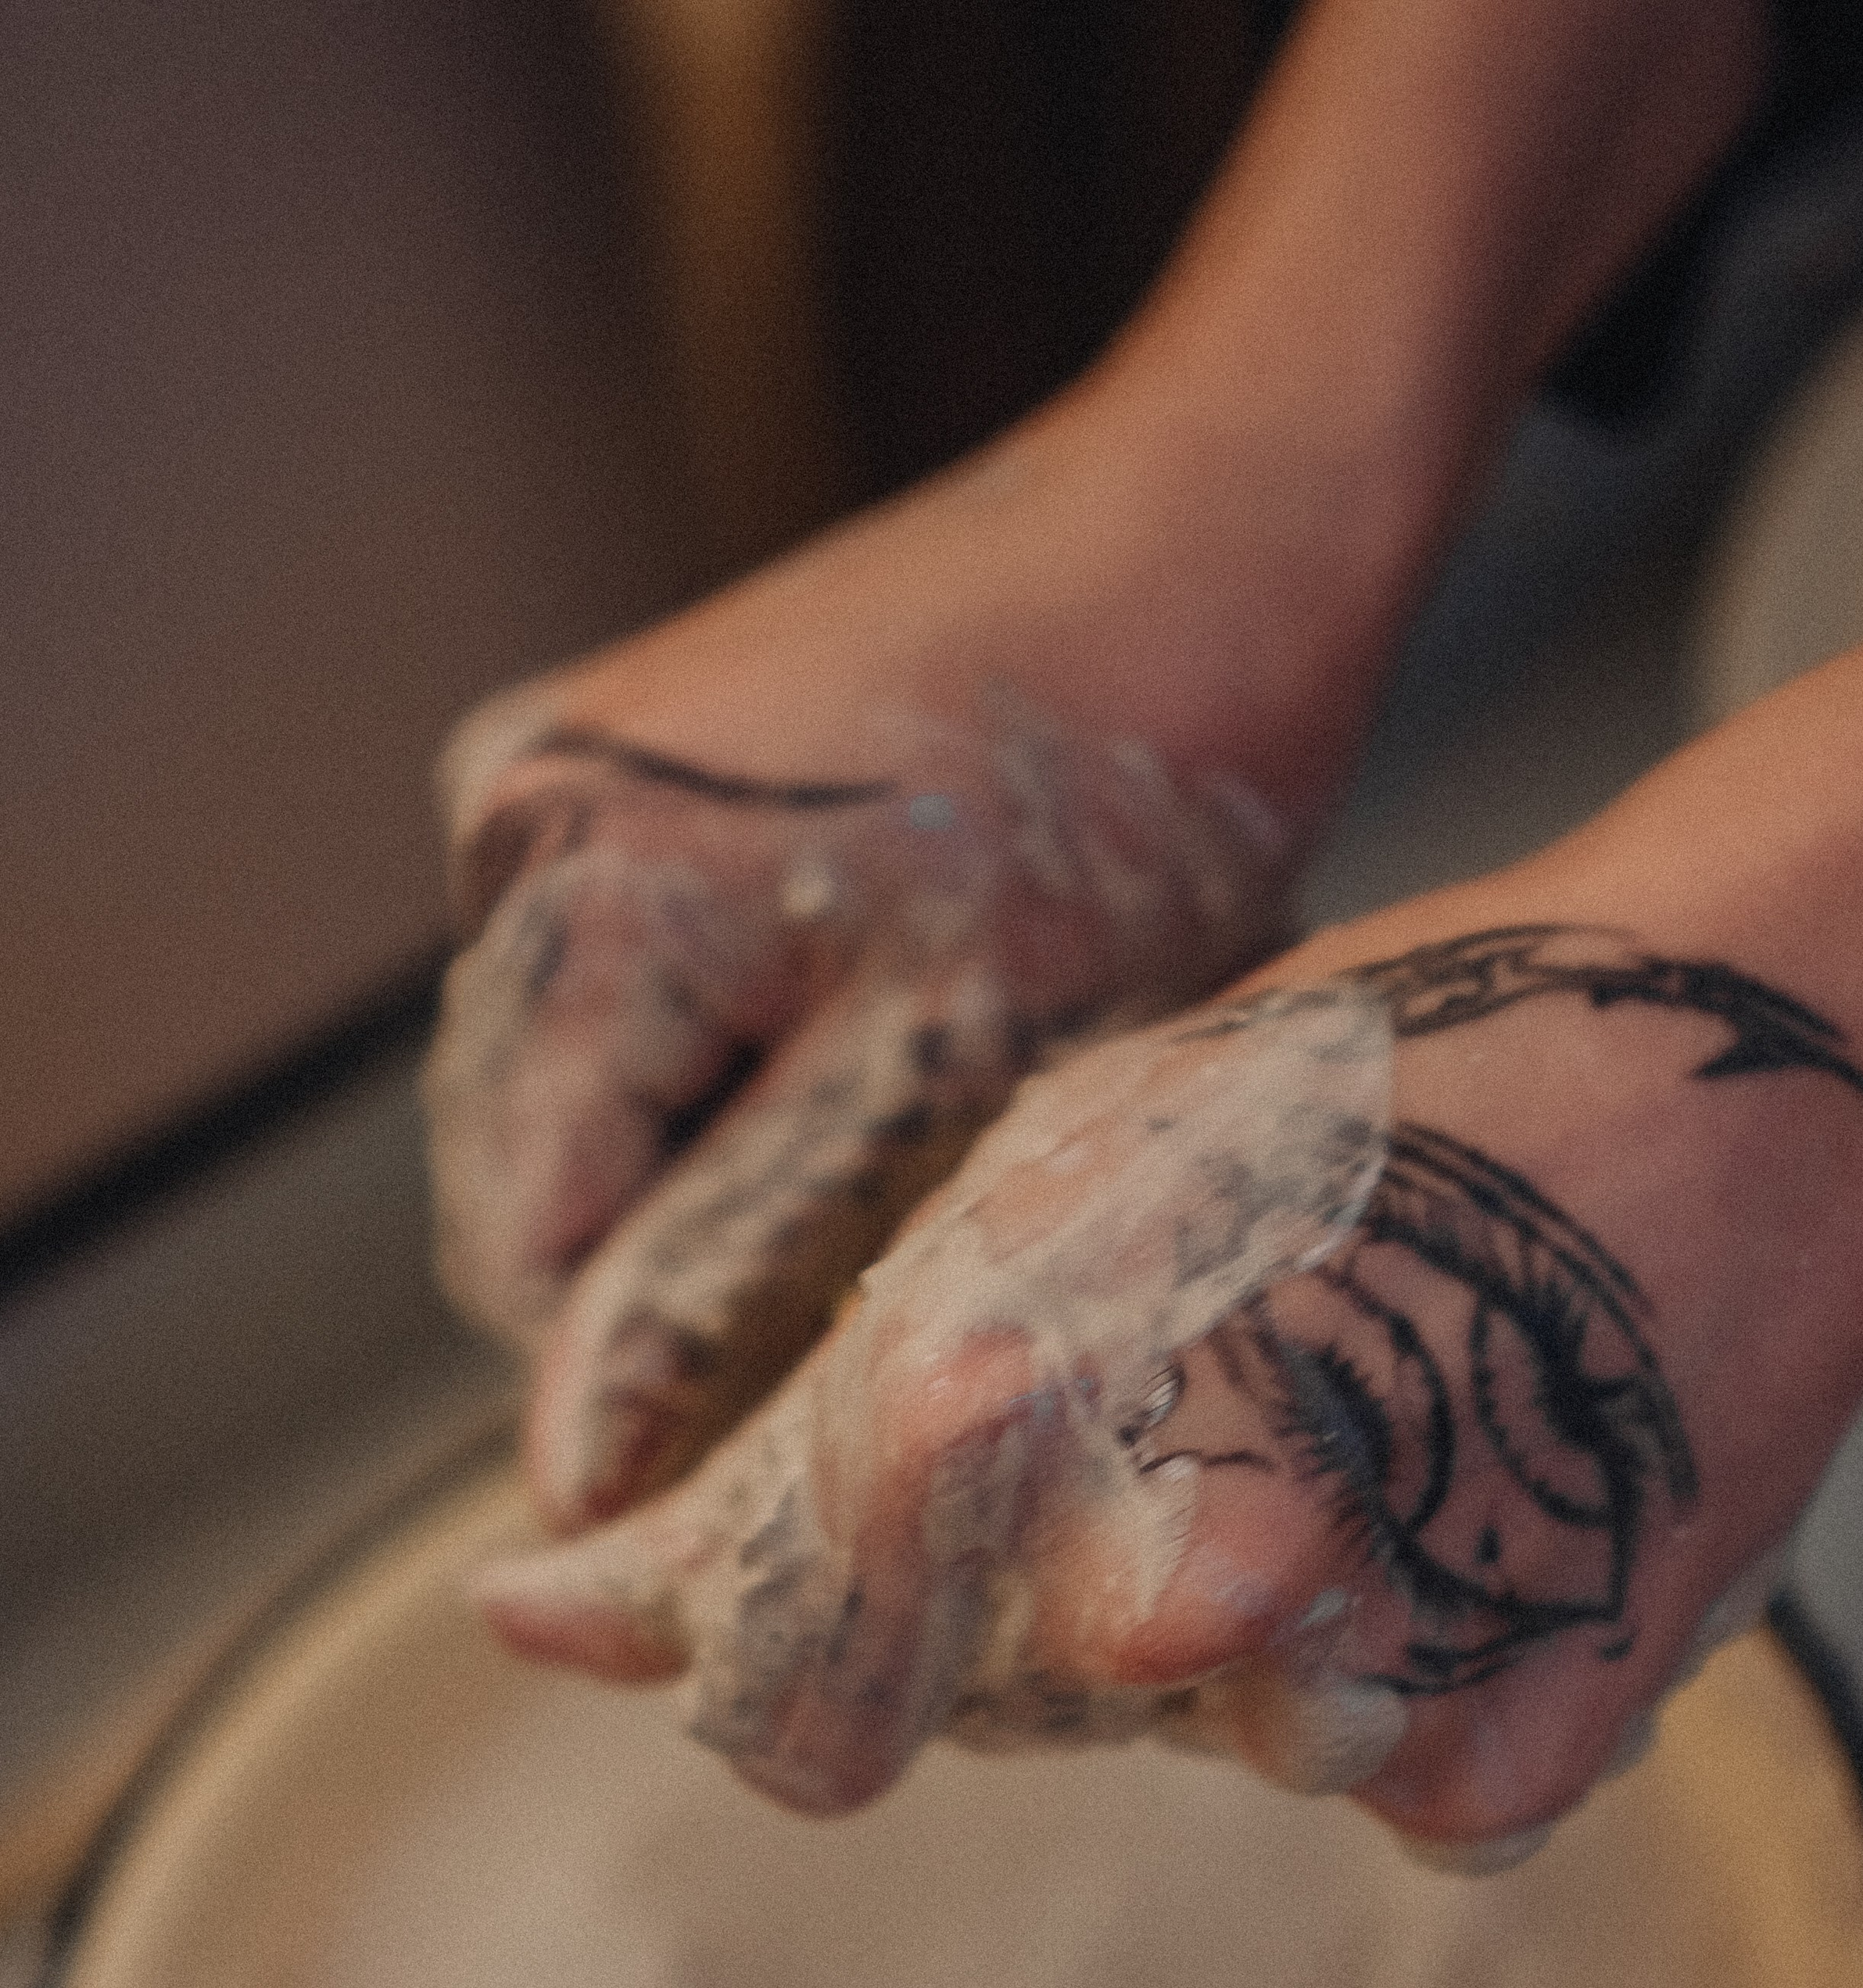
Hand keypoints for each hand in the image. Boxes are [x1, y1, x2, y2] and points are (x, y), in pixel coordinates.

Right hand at [426, 668, 1286, 1531]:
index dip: (649, 1370)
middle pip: (534, 1168)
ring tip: (904, 1128)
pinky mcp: (629, 756)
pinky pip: (634, 979)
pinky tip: (879, 1026)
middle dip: (686, 1255)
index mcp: (578, 896)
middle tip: (891, 1272)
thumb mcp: (948, 1066)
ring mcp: (561, 774)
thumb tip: (581, 1458)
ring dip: (720, 1154)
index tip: (807, 1411)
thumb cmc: (1132, 776)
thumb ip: (742, 1260)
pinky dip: (738, 1047)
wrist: (1212, 522)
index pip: (522, 1250)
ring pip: (589, 1084)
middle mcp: (518, 821)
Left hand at [473, 865, 1862, 1844]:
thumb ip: (822, 1410)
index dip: (695, 1635)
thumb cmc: (1388, 1085)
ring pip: (1188, 1743)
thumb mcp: (1062, 1172)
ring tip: (1351, 1427)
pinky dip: (1399, 1667)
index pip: (761, 1661)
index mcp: (998, 1397)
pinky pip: (1375, 1780)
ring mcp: (1347, 1680)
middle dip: (1013, 1592)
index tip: (620, 1613)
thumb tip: (548, 1620)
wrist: (1749, 1071)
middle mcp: (1157, 1574)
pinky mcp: (1511, 1750)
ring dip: (1226, 1627)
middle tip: (1165, 1411)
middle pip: (980, 1717)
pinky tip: (1459, 1505)